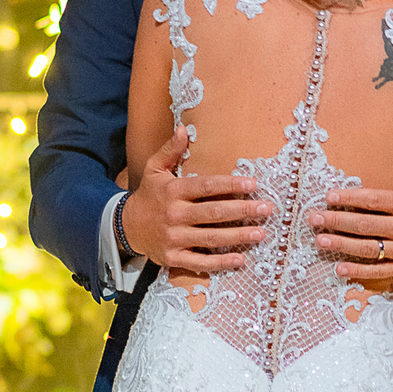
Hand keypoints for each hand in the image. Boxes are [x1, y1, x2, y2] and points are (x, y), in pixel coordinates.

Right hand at [119, 126, 271, 272]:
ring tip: (260, 233)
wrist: (126, 227)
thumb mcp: (154, 169)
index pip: (206, 186)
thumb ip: (170, 150)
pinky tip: (240, 259)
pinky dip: (220, 263)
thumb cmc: (148, 195)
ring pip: (211, 238)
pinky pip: (200, 262)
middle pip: (213, 213)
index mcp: (173, 192)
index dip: (230, 185)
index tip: (252, 184)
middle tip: (266, 209)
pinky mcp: (173, 257)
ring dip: (238, 237)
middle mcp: (174, 215)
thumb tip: (184, 128)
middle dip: (242, 211)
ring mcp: (173, 238)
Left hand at [308, 143, 392, 284]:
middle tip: (314, 219)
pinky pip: (380, 270)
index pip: (375, 200)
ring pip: (368, 248)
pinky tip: (340, 269)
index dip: (351, 198)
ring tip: (320, 241)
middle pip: (366, 225)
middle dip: (337, 222)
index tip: (330, 196)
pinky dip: (359, 271)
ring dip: (342, 245)